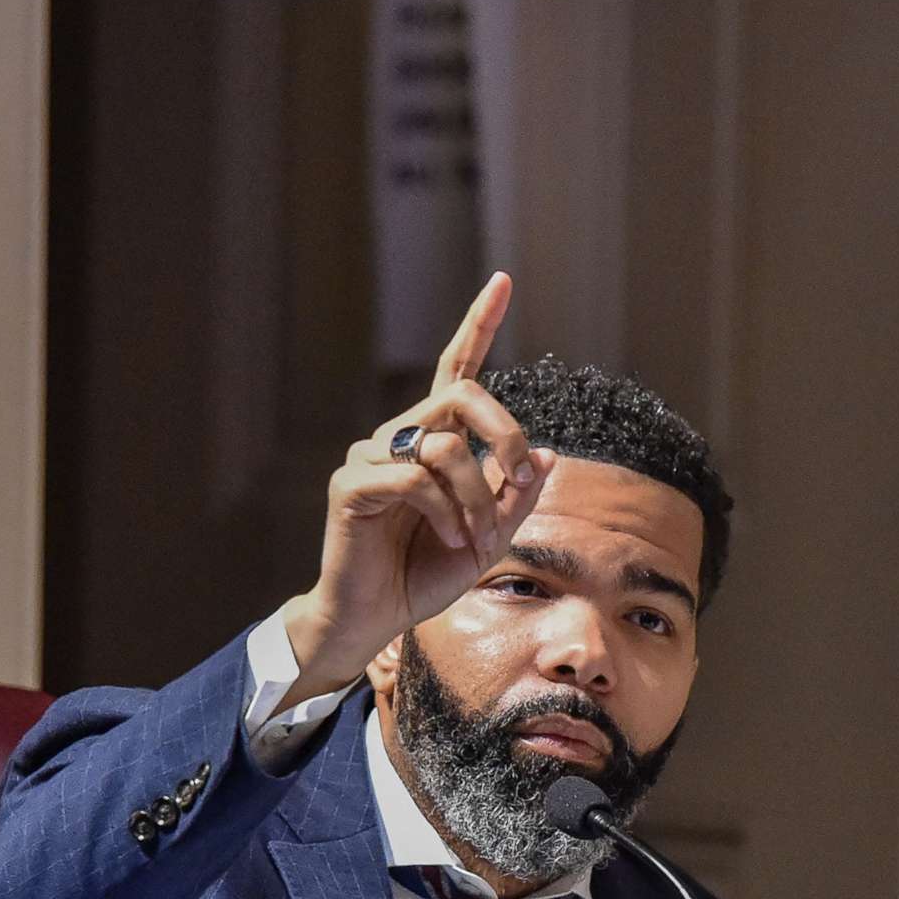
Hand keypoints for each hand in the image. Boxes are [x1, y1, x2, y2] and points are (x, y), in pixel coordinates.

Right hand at [282, 273, 555, 698]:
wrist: (375, 618)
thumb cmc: (426, 575)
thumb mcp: (489, 538)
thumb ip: (516, 497)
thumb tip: (547, 455)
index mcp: (433, 440)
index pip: (456, 367)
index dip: (479, 323)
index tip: (504, 280)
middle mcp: (400, 436)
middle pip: (463, 395)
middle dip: (506, 435)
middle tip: (518, 480)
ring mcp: (371, 457)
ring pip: (445, 445)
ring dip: (477, 497)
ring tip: (474, 538)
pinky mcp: (351, 484)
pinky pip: (413, 478)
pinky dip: (444, 511)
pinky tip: (446, 538)